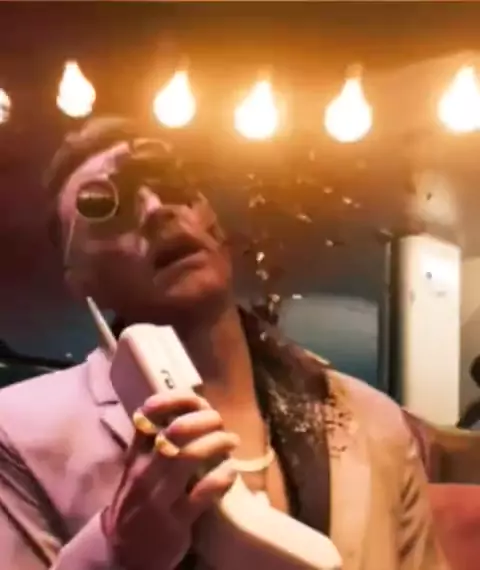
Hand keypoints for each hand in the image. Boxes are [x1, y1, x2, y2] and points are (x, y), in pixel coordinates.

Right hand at [102, 390, 238, 569]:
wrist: (122, 556)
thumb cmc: (135, 506)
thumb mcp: (134, 473)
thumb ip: (150, 446)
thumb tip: (182, 414)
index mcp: (134, 459)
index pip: (147, 419)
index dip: (172, 401)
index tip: (195, 398)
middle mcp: (144, 474)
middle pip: (175, 432)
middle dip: (204, 420)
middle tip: (220, 421)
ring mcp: (159, 498)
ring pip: (190, 457)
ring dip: (217, 443)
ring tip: (231, 440)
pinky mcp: (176, 522)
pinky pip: (204, 492)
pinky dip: (222, 477)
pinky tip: (231, 471)